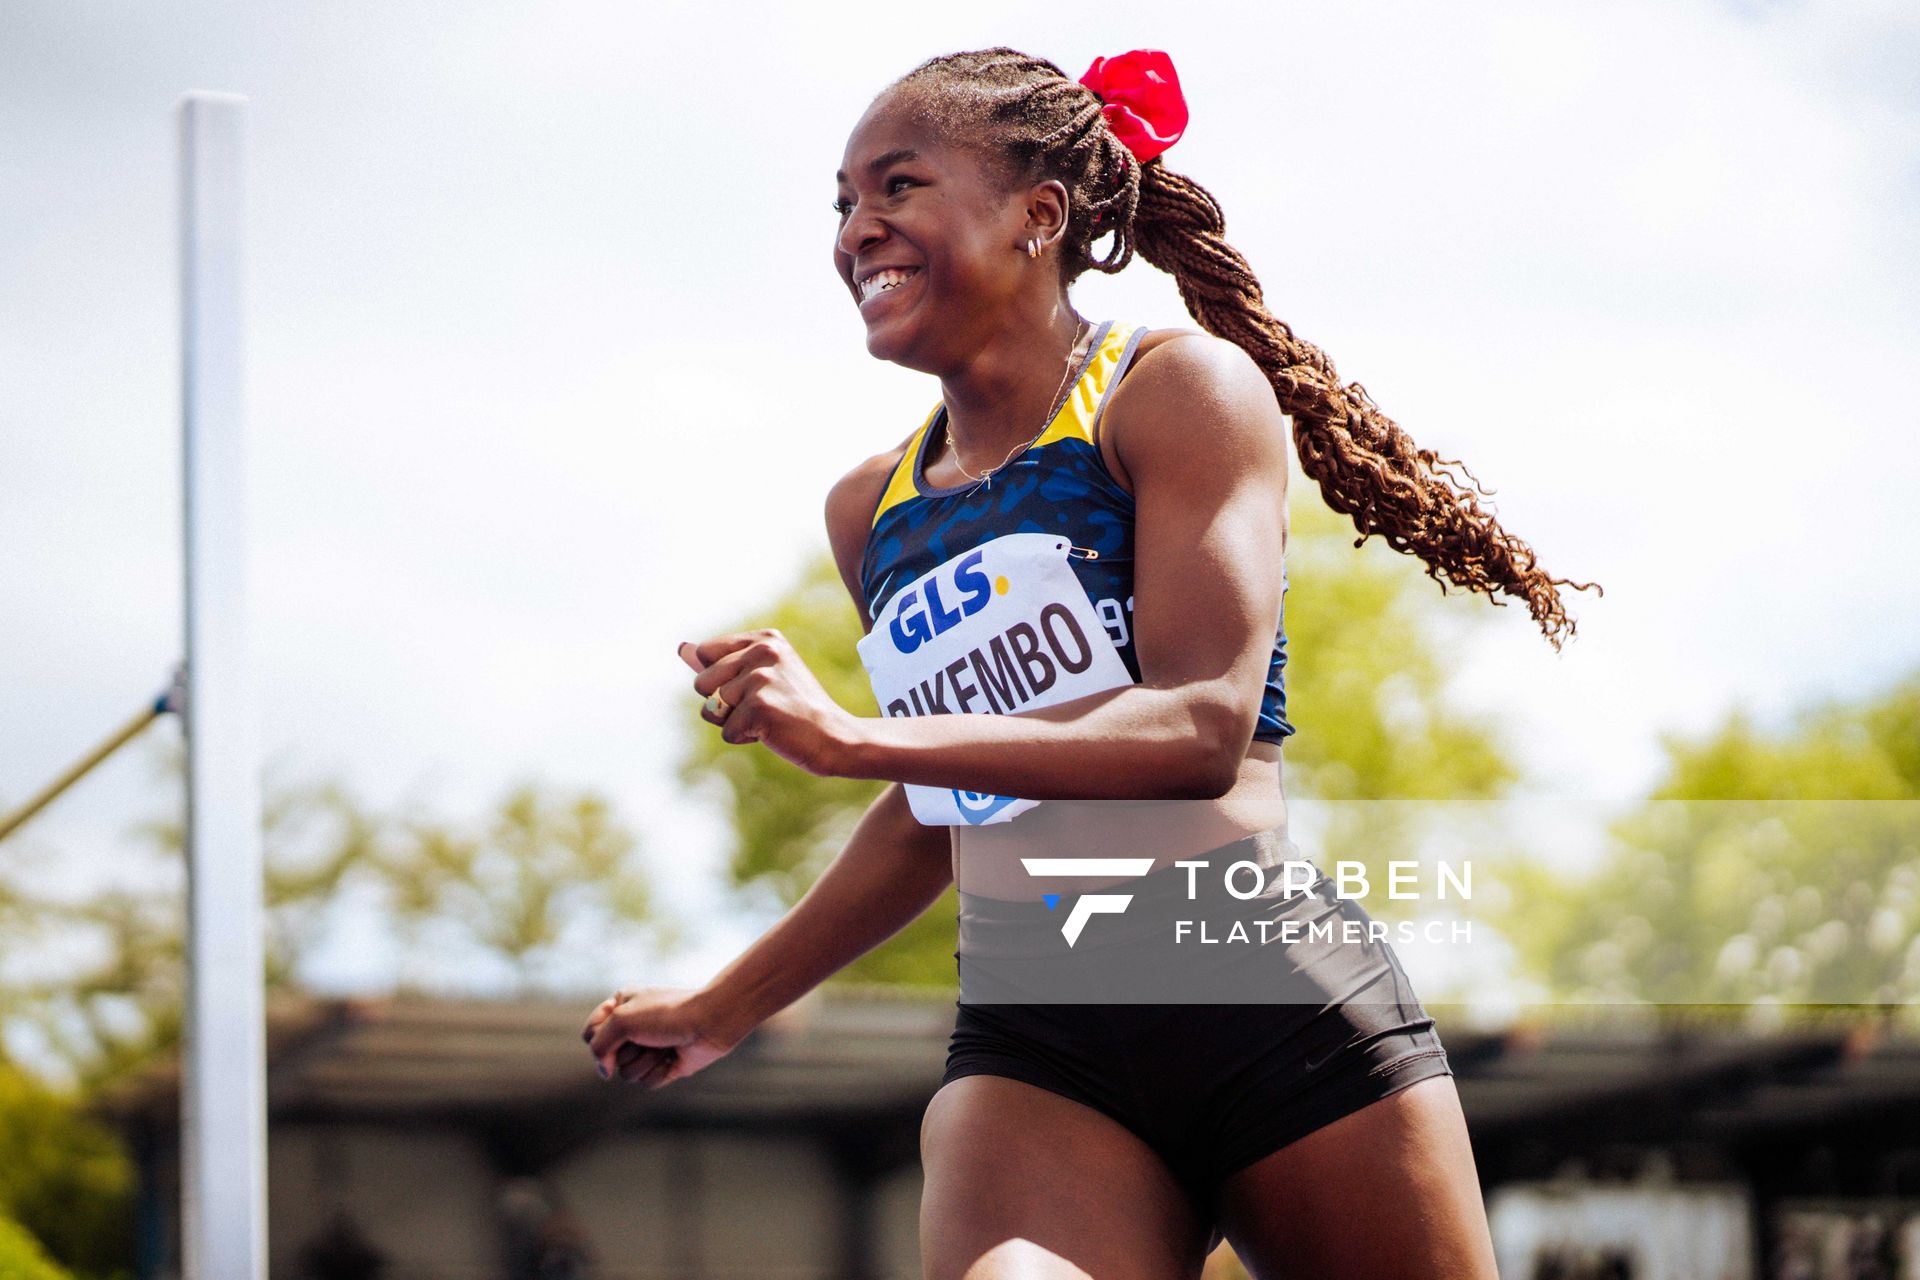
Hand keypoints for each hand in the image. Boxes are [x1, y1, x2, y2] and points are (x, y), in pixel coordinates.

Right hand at [581, 986, 741, 1087]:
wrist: (709, 1022)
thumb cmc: (666, 1013)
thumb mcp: (622, 1019)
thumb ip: (599, 1045)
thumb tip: (605, 1074)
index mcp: (620, 1007)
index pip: (590, 1034)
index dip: (599, 1037)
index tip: (620, 1025)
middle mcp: (632, 1028)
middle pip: (608, 1058)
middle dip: (628, 1049)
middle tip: (650, 1035)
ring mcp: (648, 1048)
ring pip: (627, 1073)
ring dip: (646, 1060)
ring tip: (665, 1045)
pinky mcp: (664, 1066)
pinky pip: (646, 1082)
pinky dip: (660, 1071)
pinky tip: (674, 1057)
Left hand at [682, 631, 861, 775]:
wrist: (835, 737)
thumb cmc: (795, 709)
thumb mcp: (760, 676)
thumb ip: (718, 661)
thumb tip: (681, 647)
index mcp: (764, 639)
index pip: (705, 652)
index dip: (721, 679)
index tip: (756, 686)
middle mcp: (763, 651)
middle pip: (701, 682)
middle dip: (723, 703)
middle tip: (764, 706)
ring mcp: (761, 678)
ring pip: (711, 709)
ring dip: (735, 722)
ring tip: (769, 717)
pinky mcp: (759, 706)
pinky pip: (727, 731)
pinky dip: (746, 738)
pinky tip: (773, 731)